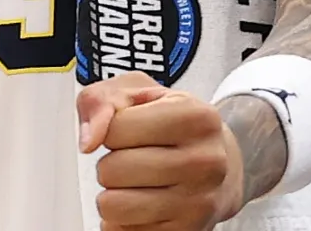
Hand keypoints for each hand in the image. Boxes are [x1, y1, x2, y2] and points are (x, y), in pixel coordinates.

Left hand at [79, 73, 241, 230]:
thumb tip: (89, 139)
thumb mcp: (139, 92)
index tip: (131, 129)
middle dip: (111, 163)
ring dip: (113, 193)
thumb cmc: (175, 124)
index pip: (115, 128)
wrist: (222, 162)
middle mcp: (203, 162)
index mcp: (195, 117)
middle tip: (133, 158)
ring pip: (113, 205)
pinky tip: (143, 202)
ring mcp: (197, 202)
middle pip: (112, 170)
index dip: (112, 129)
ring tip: (135, 182)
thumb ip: (102, 100)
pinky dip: (123, 219)